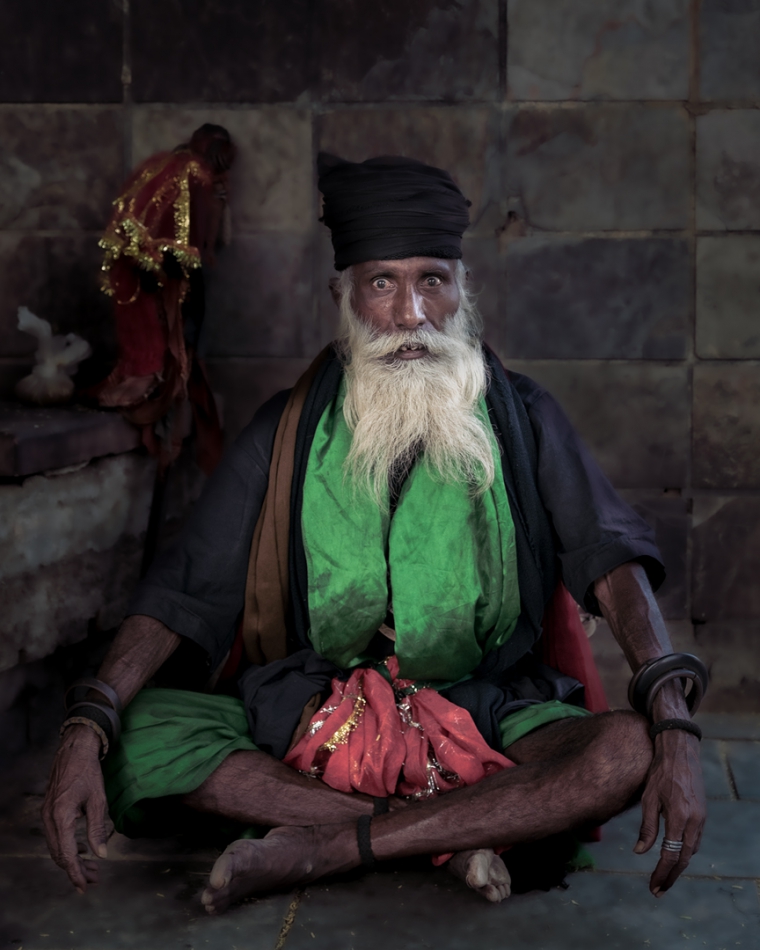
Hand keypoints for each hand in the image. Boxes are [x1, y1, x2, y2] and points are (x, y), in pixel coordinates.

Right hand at [42, 724, 109, 891]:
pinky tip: (82, 850)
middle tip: (94, 878)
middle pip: (59, 855)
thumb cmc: (88, 772)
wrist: (75, 750)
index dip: (76, 873)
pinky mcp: (48, 811)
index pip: (67, 855)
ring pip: (56, 847)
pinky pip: (55, 837)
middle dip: (76, 869)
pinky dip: (67, 847)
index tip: (85, 886)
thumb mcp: (98, 800)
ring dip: (72, 859)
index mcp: (61, 817)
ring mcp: (46, 815)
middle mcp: (49, 819)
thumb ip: (97, 829)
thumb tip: (102, 854)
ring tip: (92, 867)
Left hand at [633, 728, 705, 895]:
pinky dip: (685, 852)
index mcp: (678, 816)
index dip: (662, 873)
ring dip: (679, 866)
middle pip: (684, 858)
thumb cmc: (659, 772)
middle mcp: (694, 820)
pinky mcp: (702, 814)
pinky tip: (675, 856)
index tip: (653, 887)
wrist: (680, 751)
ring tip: (664, 877)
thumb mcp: (648, 798)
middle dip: (671, 876)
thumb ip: (646, 827)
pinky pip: (695, 839)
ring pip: (691, 850)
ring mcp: (701, 818)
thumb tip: (639, 852)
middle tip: (658, 890)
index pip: (671, 854)